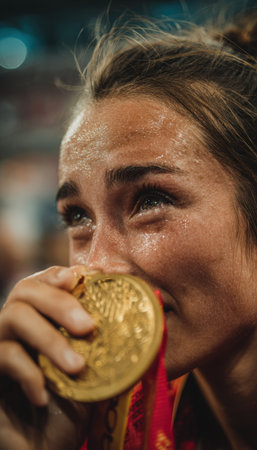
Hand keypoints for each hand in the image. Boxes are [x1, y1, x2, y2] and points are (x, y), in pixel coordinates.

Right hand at [0, 265, 94, 448]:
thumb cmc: (72, 408)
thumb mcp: (97, 372)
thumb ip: (110, 342)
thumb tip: (152, 305)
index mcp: (41, 318)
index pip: (43, 281)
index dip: (59, 274)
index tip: (82, 277)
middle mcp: (16, 326)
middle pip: (25, 290)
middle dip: (59, 302)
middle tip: (88, 326)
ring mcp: (0, 346)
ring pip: (13, 317)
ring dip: (49, 339)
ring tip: (76, 367)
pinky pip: (4, 356)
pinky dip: (29, 373)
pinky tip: (46, 396)